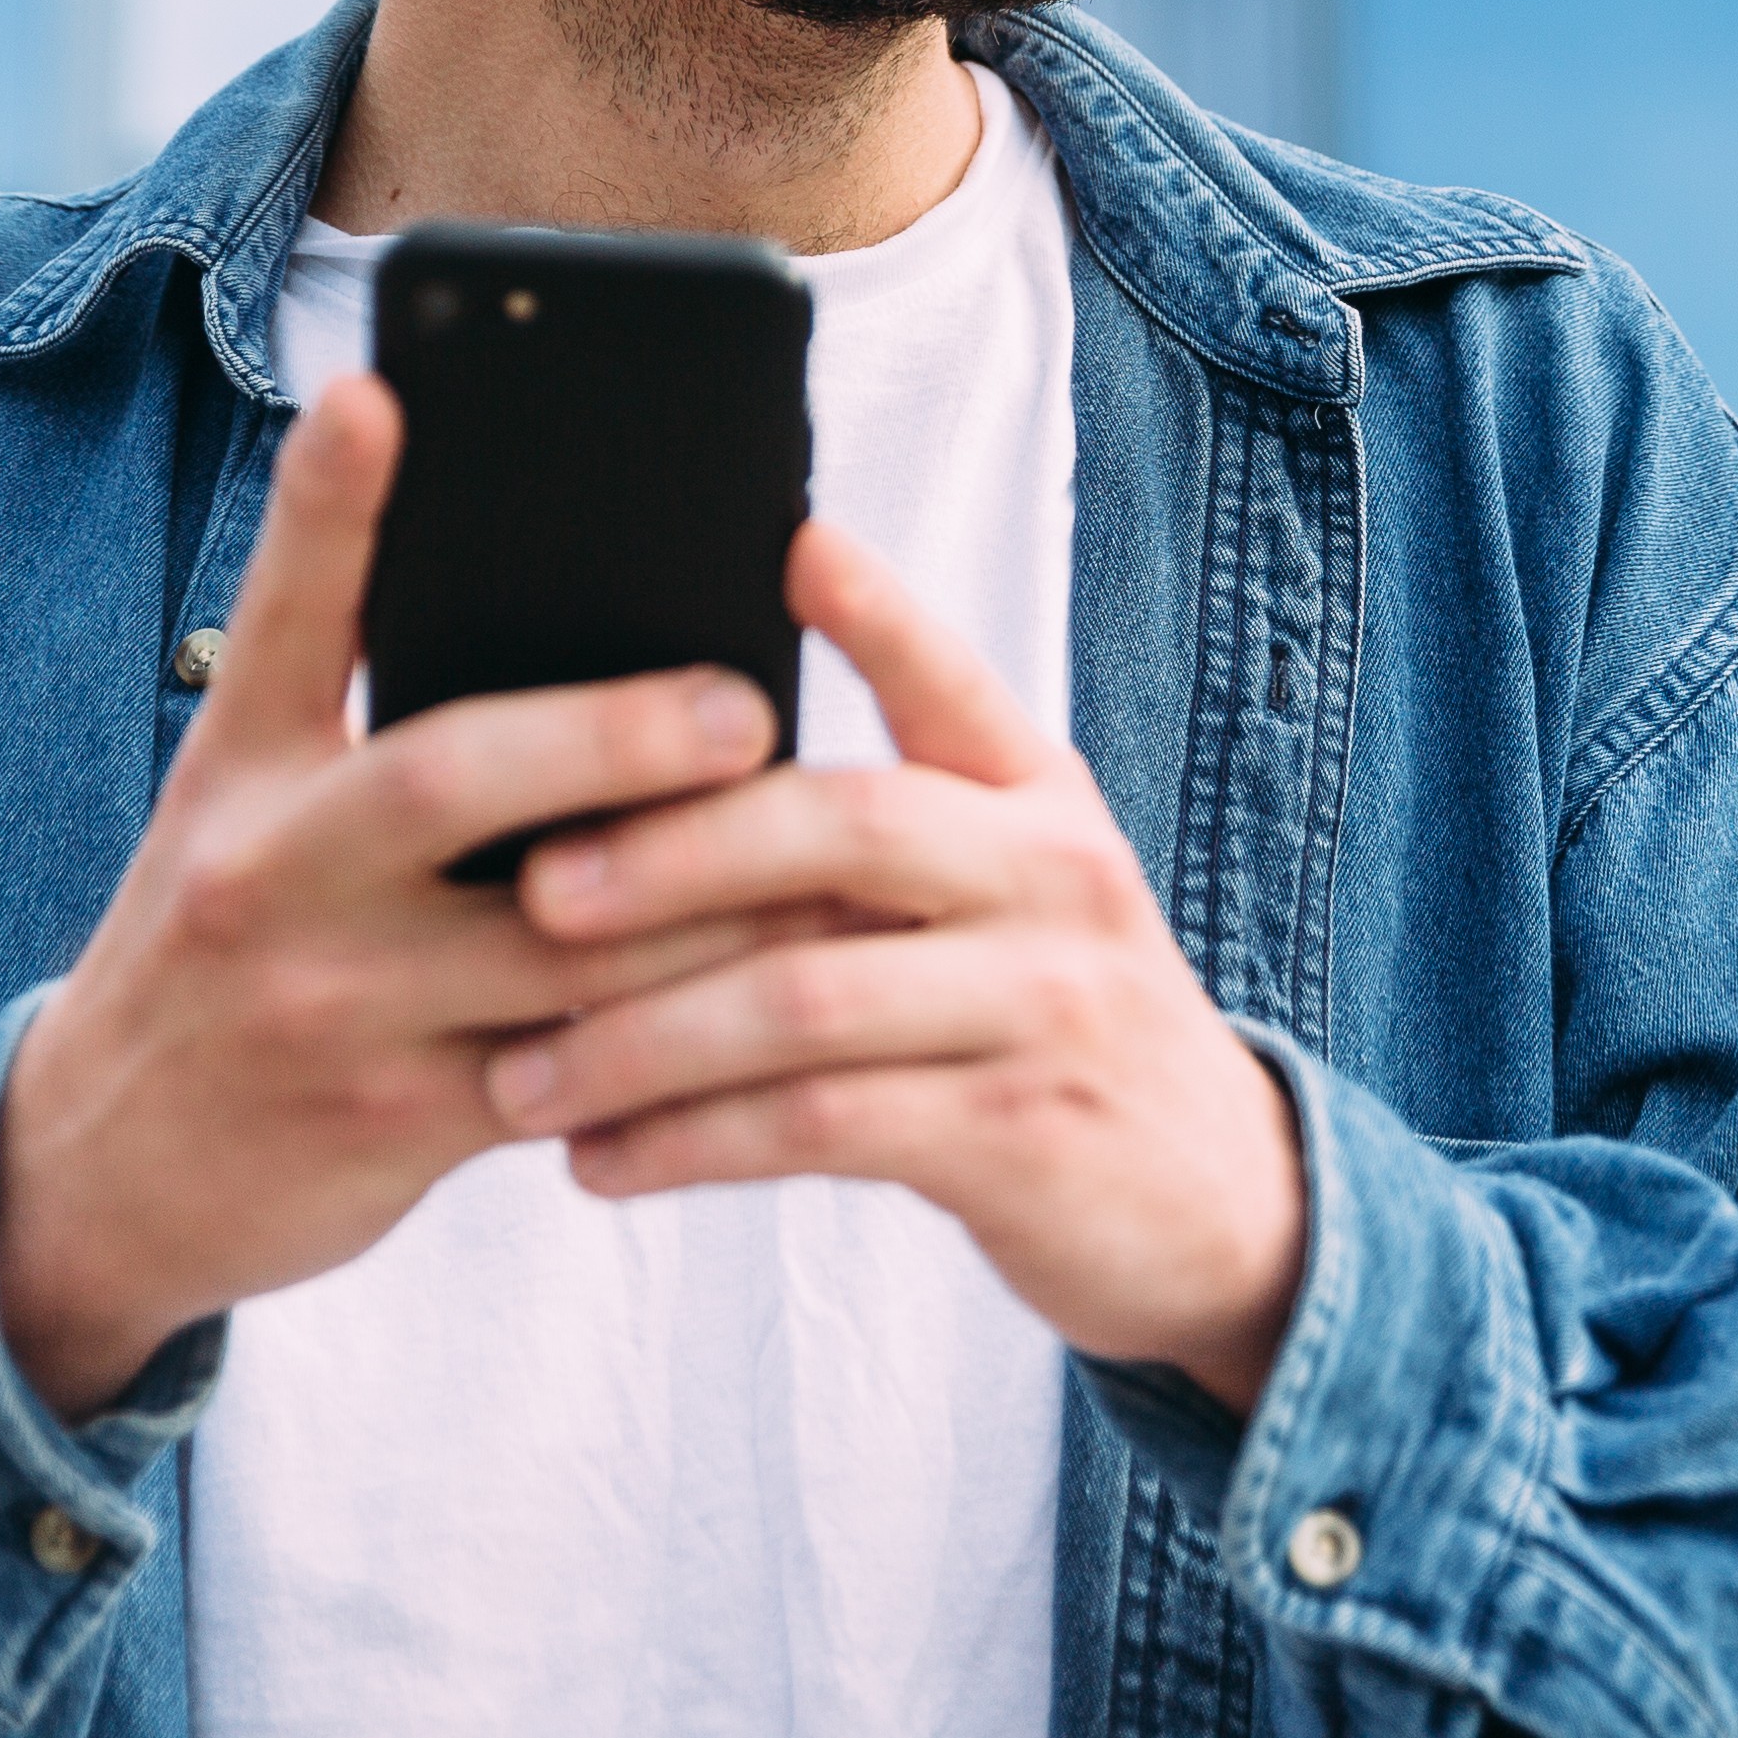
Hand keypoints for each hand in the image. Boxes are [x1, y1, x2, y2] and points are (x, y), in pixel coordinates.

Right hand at [0, 376, 817, 1416]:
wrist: (96, 1175)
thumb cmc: (225, 941)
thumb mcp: (241, 810)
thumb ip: (354, 710)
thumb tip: (547, 587)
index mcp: (234, 769)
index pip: (280, 615)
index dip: (324, 504)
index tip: (373, 392)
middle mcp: (267, 874)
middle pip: (445, 776)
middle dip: (610, 735)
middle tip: (747, 705)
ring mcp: (330, 1005)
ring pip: (553, 941)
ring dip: (705, 895)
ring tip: (833, 844)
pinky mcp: (394, 1124)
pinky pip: (572, 1070)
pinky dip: (680, 1030)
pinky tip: (780, 992)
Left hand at [478, 522, 1309, 1414]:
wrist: (1215, 1198)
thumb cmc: (1045, 1019)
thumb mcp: (1015, 887)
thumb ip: (893, 823)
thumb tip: (679, 753)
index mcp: (1039, 795)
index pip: (950, 681)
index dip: (877, 607)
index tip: (787, 539)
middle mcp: (1054, 877)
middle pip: (846, 829)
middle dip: (671, 854)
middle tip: (533, 892)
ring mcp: (1046, 1007)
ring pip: (807, 1000)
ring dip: (640, 1040)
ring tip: (522, 1074)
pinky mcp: (1019, 1138)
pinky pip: (820, 1127)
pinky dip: (691, 1144)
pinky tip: (601, 1160)